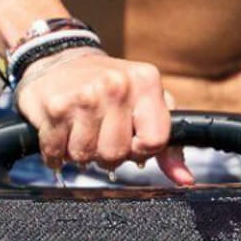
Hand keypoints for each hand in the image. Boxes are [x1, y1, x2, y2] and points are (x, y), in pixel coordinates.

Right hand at [13, 48, 193, 184]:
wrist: (59, 61)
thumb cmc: (108, 89)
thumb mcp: (145, 105)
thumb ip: (168, 145)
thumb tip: (185, 179)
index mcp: (146, 82)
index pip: (155, 141)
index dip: (140, 149)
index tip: (129, 139)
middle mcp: (118, 85)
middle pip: (117, 153)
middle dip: (105, 153)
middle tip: (98, 134)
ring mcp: (86, 95)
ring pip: (87, 156)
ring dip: (79, 152)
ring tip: (78, 130)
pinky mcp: (56, 106)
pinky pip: (57, 152)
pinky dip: (55, 152)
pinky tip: (59, 134)